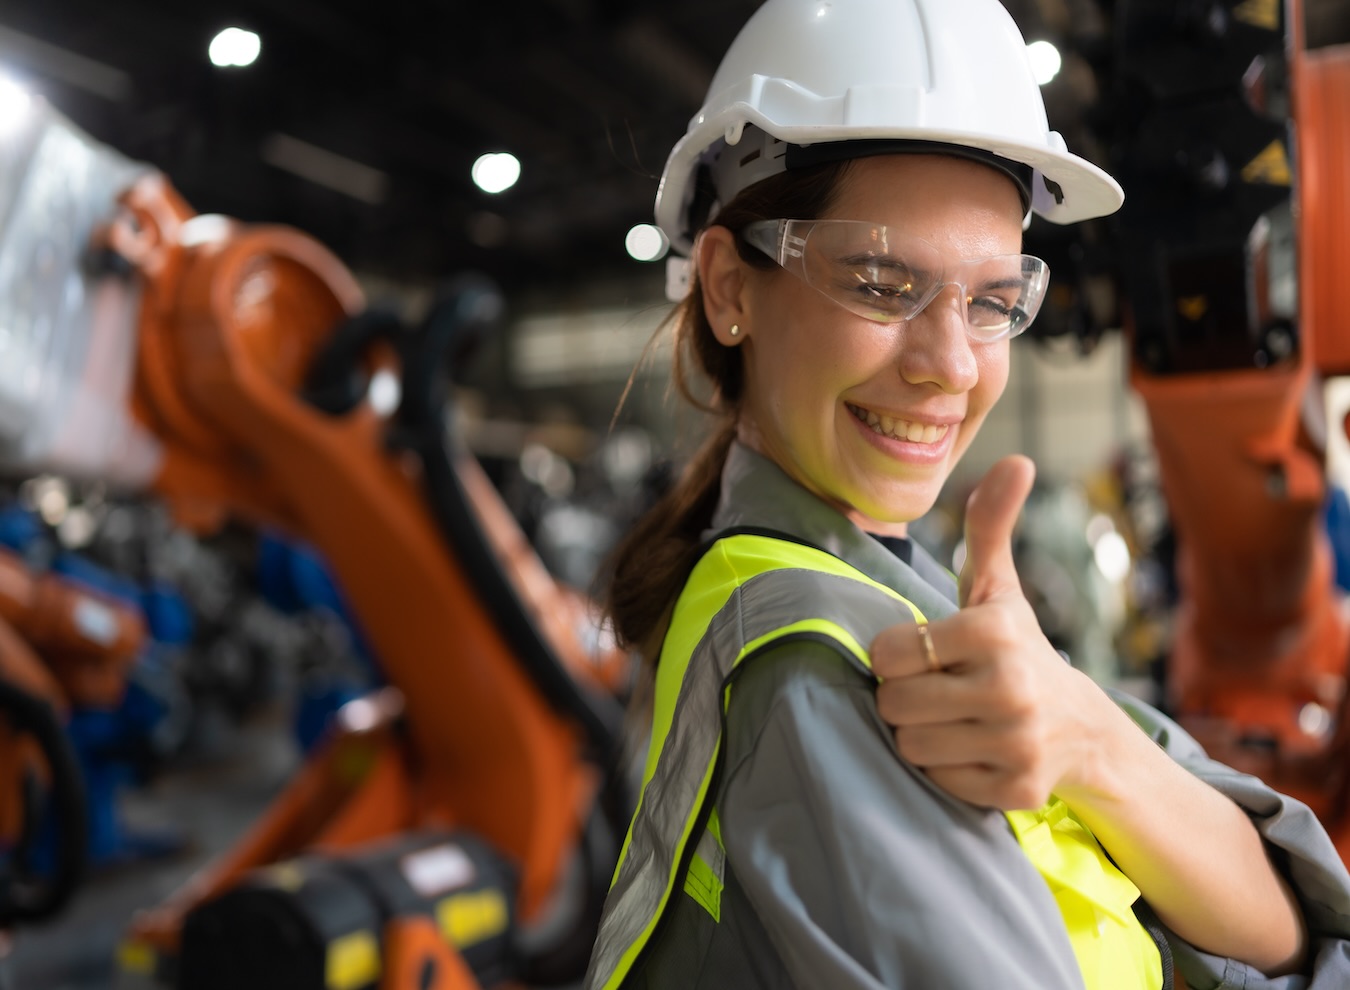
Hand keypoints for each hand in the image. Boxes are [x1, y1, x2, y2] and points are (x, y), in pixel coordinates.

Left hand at [871, 455, 1108, 809]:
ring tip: (952, 717)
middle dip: (904, 696)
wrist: (1082, 729)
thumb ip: (989, 527)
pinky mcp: (1015, 790)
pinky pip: (936, 781)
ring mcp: (1016, 742)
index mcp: (996, 631)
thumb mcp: (999, 589)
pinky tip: (972, 748)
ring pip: (909, 745)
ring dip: (920, 733)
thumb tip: (1016, 460)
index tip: (922, 652)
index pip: (891, 651)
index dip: (897, 654)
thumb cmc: (1017, 648)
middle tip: (936, 688)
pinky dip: (945, 770)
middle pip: (894, 703)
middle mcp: (1010, 687)